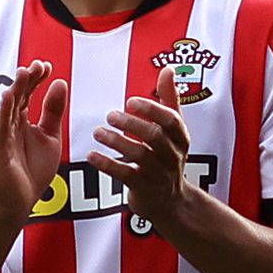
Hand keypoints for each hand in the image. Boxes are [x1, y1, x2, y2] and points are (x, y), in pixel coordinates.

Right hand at [0, 59, 68, 221]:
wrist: (19, 202)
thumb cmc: (31, 170)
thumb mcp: (50, 136)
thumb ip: (53, 111)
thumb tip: (59, 82)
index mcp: (20, 120)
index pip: (27, 93)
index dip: (36, 79)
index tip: (47, 66)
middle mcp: (8, 125)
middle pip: (17, 96)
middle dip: (26, 80)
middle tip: (37, 65)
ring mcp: (1, 137)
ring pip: (7, 109)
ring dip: (15, 90)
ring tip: (23, 73)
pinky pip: (0, 129)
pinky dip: (4, 113)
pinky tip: (9, 97)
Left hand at [90, 95, 195, 229]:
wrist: (170, 202)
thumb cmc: (168, 158)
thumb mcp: (174, 131)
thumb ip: (169, 99)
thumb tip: (168, 69)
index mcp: (181, 138)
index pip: (171, 120)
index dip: (151, 109)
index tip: (131, 102)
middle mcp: (172, 155)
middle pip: (155, 136)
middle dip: (132, 124)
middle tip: (110, 115)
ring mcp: (159, 173)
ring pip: (140, 155)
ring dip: (117, 141)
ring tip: (98, 132)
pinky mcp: (143, 188)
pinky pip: (125, 175)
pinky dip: (107, 164)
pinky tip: (91, 155)